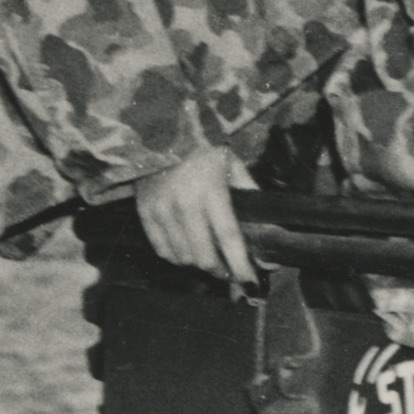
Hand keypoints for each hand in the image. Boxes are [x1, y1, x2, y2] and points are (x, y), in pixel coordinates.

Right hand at [135, 145, 256, 286]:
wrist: (158, 133)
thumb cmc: (202, 149)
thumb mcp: (231, 163)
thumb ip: (249, 191)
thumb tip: (268, 223)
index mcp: (211, 190)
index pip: (228, 236)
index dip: (239, 263)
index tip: (250, 280)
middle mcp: (184, 203)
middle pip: (203, 255)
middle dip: (220, 270)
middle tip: (230, 271)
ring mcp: (161, 210)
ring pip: (183, 257)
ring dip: (199, 265)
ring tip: (211, 261)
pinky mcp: (144, 213)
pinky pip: (162, 250)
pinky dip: (177, 258)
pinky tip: (187, 253)